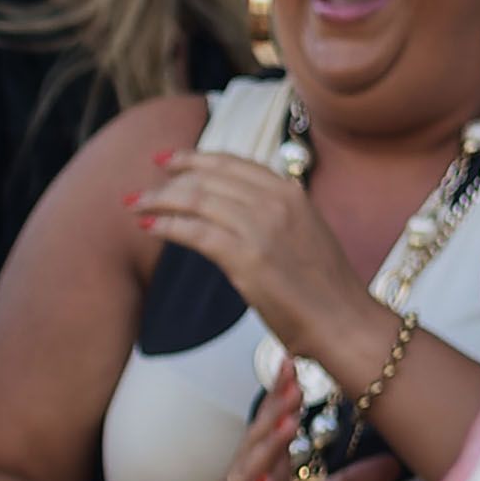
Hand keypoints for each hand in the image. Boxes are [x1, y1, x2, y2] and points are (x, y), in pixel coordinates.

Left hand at [132, 146, 376, 374]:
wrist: (345, 321)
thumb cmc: (323, 288)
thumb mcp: (303, 233)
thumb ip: (273, 213)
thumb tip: (233, 208)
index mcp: (290, 192)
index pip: (232, 164)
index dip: (194, 158)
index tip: (167, 160)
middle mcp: (277, 202)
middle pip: (207, 179)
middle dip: (167, 181)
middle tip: (139, 189)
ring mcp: (262, 228)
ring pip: (196, 200)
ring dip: (158, 201)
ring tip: (134, 207)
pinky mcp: (248, 258)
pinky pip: (195, 232)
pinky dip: (167, 227)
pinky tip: (150, 228)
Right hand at [167, 387, 398, 480]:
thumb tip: (392, 463)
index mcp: (266, 468)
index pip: (274, 425)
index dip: (283, 395)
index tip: (295, 362)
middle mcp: (245, 478)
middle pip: (260, 437)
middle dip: (276, 408)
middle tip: (294, 380)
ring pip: (247, 468)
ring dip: (267, 445)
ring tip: (288, 422)